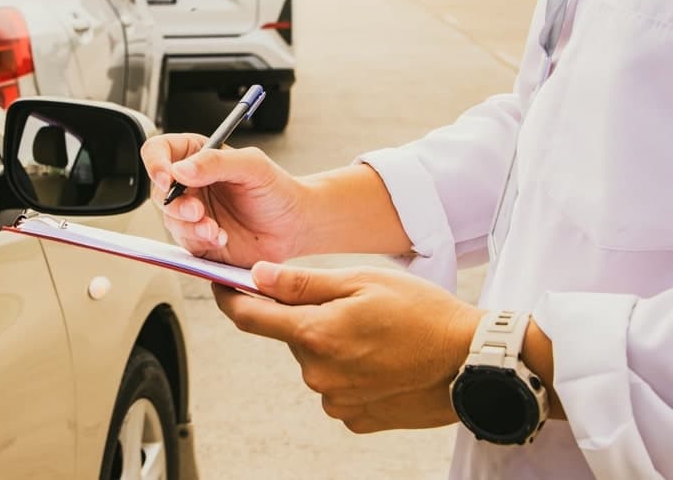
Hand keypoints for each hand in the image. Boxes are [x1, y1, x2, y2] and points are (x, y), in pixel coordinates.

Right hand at [140, 134, 307, 266]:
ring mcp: (191, 212)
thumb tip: (180, 170)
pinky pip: (184, 241)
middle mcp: (189, 183)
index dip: (155, 163)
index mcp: (196, 155)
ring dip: (189, 226)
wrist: (293, 226)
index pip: (158, 151)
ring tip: (214, 229)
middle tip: (197, 210)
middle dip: (175, 203)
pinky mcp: (197, 239)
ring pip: (169, 219)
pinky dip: (200, 241)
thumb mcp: (252, 165)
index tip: (167, 178)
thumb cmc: (276, 189)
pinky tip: (221, 238)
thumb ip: (216, 162)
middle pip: (158, 190)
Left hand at [213, 262, 483, 432]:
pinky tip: (381, 357)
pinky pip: (337, 387)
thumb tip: (256, 277)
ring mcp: (337, 401)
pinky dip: (349, 369)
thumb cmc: (425, 314)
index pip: (249, 318)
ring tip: (375, 331)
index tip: (222, 285)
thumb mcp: (361, 281)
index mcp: (314, 335)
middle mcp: (318, 374)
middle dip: (305, 316)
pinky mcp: (357, 418)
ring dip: (330, 343)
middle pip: (290, 337)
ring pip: (315, 361)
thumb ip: (302, 283)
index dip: (230, 298)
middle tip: (347, 302)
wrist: (474, 363)